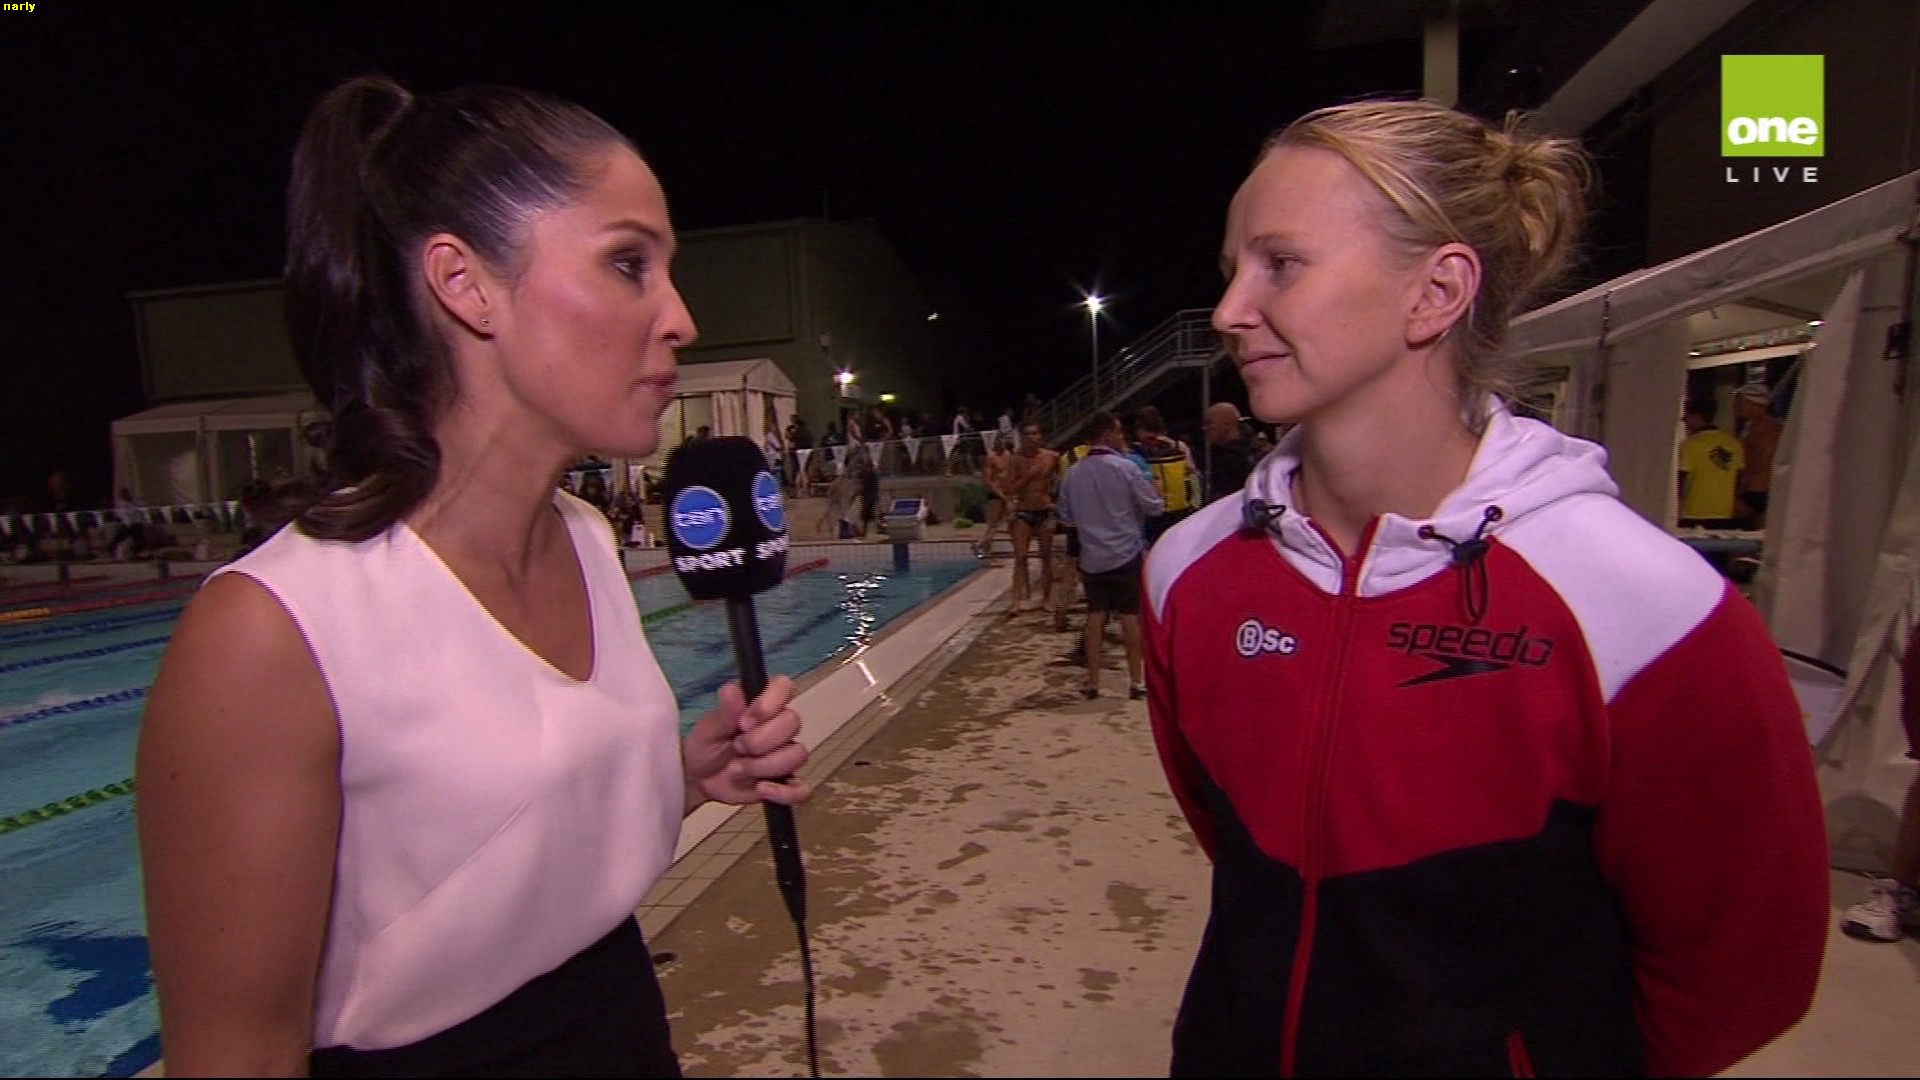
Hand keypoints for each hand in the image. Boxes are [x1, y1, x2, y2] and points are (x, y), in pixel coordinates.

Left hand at [683, 677, 810, 811]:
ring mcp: (784, 755)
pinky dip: (784, 792)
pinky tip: (761, 788)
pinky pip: (801, 789)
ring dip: (764, 766)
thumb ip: (725, 711)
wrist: (699, 779)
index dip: (769, 704)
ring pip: (797, 754)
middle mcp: (778, 728)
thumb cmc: (705, 747)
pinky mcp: (784, 782)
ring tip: (738, 769)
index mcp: (762, 707)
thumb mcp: (708, 728)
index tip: (744, 722)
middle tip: (737, 747)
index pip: (784, 688)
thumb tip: (732, 690)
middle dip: (761, 740)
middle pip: (793, 722)